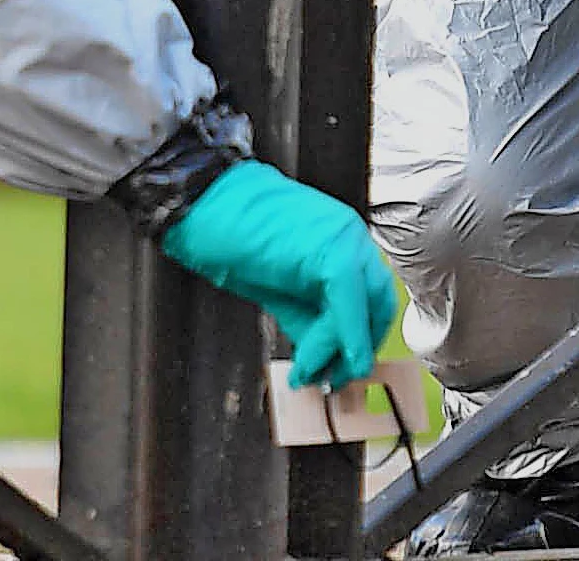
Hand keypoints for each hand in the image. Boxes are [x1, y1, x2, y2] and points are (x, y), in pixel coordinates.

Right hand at [159, 160, 399, 388]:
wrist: (199, 201)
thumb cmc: (226, 233)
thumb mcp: (276, 285)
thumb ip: (306, 316)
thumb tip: (322, 354)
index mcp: (339, 240)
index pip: (372, 297)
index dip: (359, 337)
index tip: (341, 365)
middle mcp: (350, 237)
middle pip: (379, 305)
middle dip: (357, 348)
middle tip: (333, 376)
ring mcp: (344, 240)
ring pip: (368, 308)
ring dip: (341, 351)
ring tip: (309, 371)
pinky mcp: (330, 252)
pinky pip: (349, 308)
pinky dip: (337, 341)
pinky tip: (310, 361)